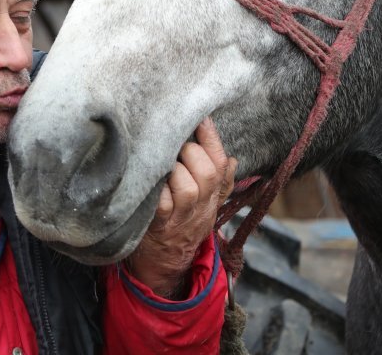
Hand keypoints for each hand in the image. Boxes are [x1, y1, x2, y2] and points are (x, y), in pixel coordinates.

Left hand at [125, 117, 235, 297]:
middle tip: (173, 145)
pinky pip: (161, 205)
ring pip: (187, 189)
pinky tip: (149, 182)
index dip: (211, 139)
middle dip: (191, 153)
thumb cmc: (181, 222)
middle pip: (208, 175)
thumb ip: (219, 181)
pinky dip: (157, 192)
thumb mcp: (205, 203)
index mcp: (213, 196)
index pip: (221, 164)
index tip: (201, 118)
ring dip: (174, 171)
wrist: (165, 264)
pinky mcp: (158, 227)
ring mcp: (180, 218)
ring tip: (161, 164)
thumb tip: (232, 158)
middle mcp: (201, 207)